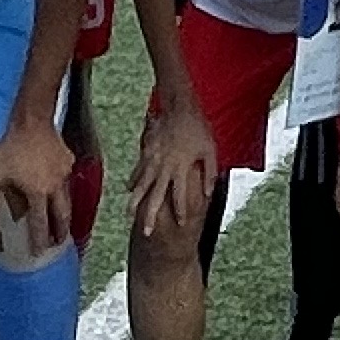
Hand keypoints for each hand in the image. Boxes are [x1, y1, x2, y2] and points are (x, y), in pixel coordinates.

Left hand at [0, 112, 77, 259]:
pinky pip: (66, 182)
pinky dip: (63, 192)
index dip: (40, 240)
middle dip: (61, 232)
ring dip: (64, 214)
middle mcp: (54, 188)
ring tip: (62, 224)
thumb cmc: (12, 148)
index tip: (40, 252)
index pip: (40, 224)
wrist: (33, 121)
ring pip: (67, 200)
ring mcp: (64, 175)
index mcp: (37, 193)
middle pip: (62, 217)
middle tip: (59, 242)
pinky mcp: (68, 162)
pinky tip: (58, 191)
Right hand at [131, 93, 218, 241]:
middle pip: (155, 197)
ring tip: (129, 215)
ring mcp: (152, 160)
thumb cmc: (198, 128)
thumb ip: (210, 173)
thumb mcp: (210, 150)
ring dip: (135, 202)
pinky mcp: (146, 152)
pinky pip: (137, 170)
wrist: (179, 107)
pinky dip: (133, 181)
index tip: (180, 224)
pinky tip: (129, 190)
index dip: (180, 211)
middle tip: (146, 232)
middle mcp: (164, 168)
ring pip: (141, 186)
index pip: (179, 196)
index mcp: (181, 169)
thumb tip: (209, 193)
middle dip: (150, 216)